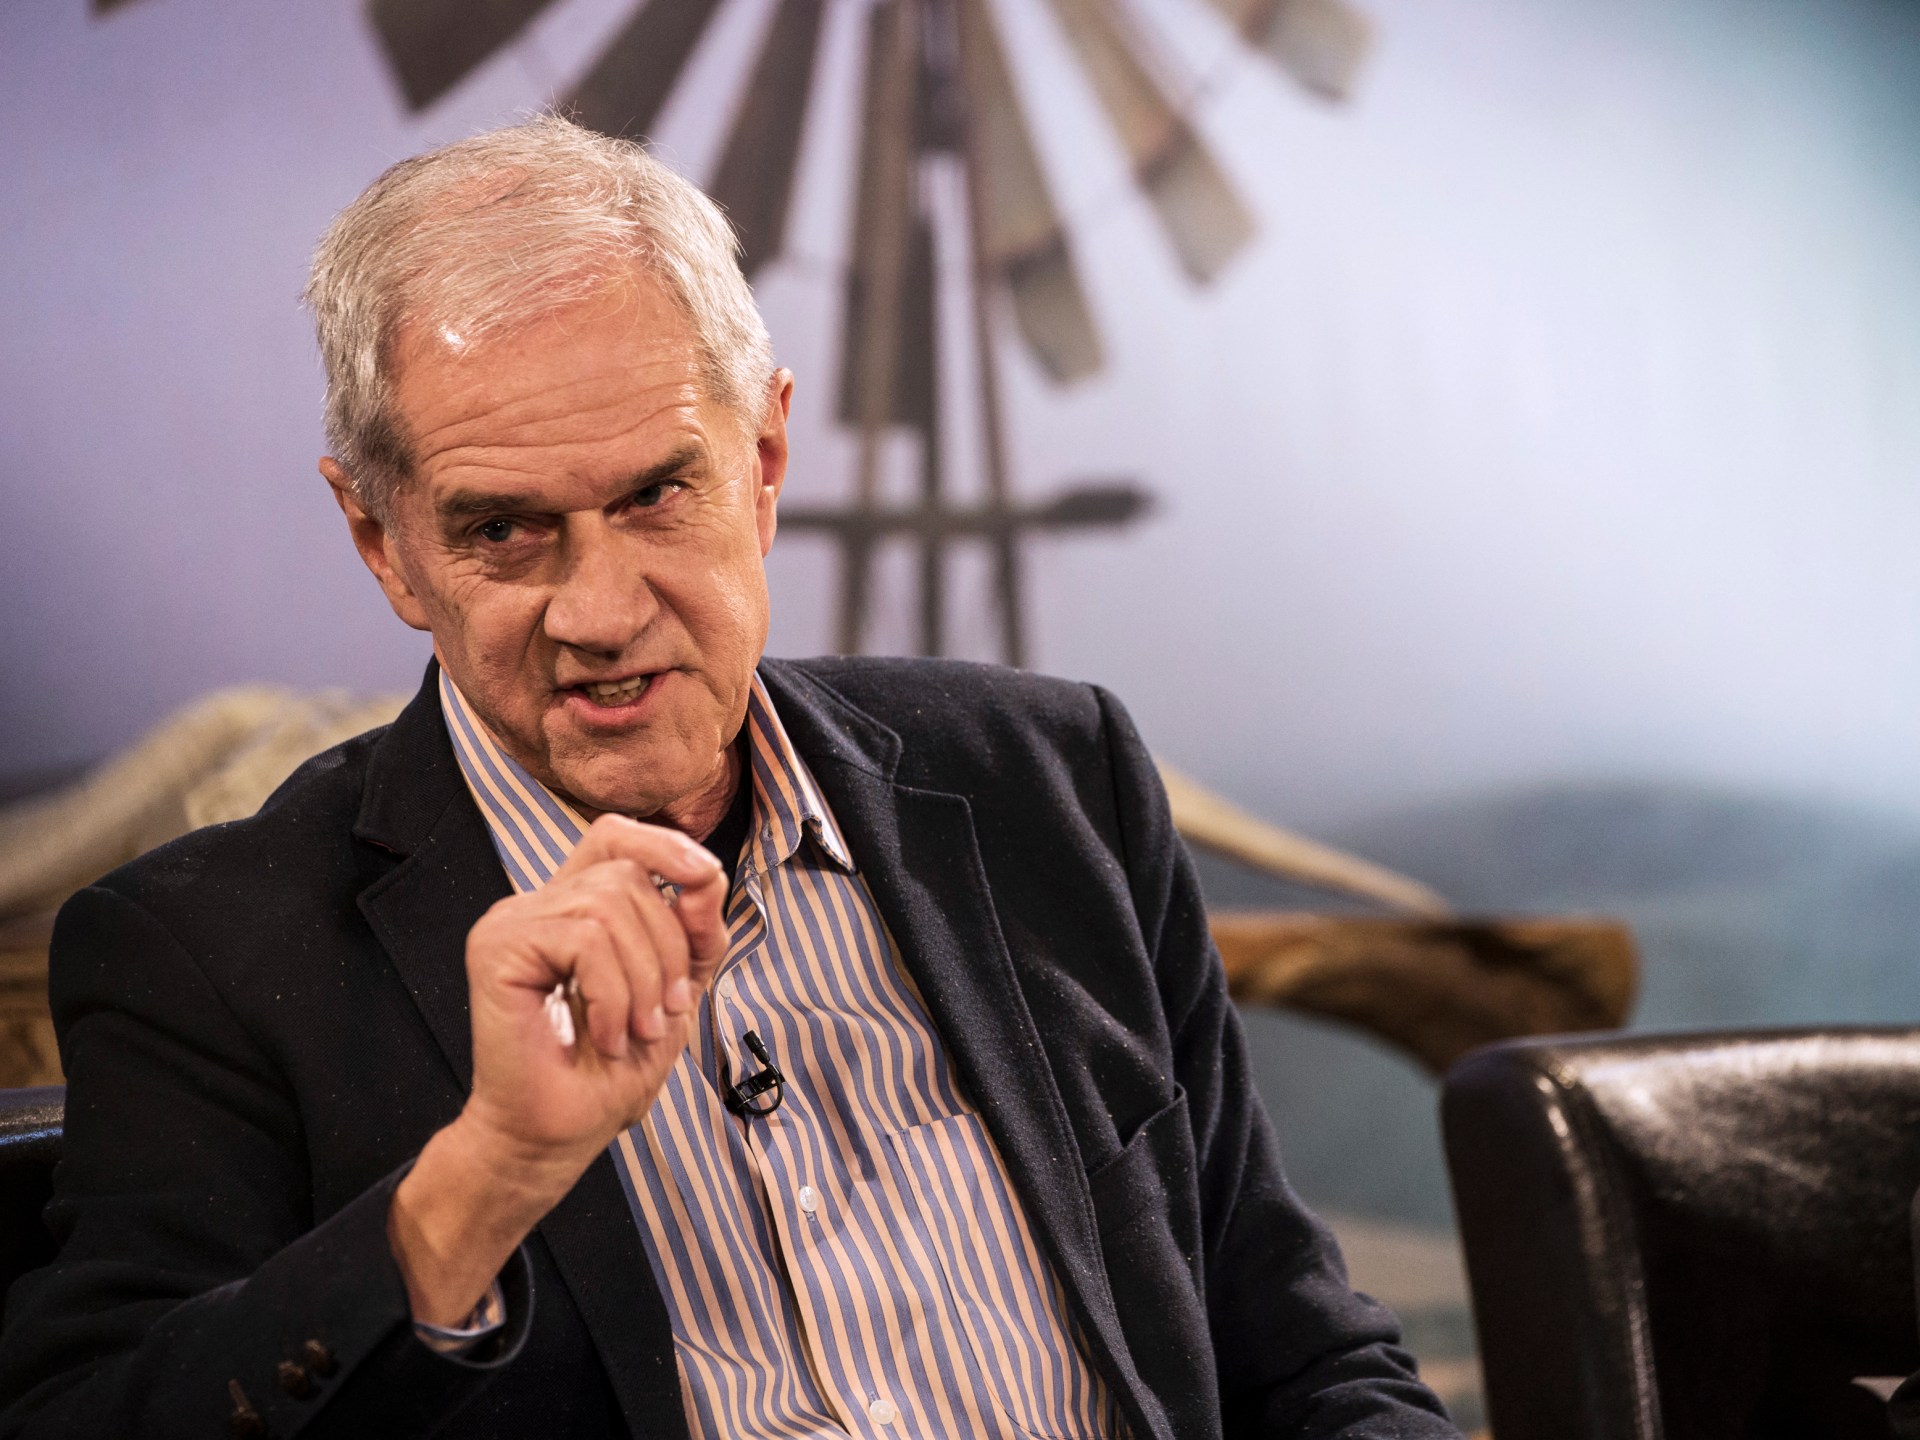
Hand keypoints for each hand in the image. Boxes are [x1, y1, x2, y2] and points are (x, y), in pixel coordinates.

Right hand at [460, 813, 729, 1169]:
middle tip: (661, 1014)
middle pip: (628, 873)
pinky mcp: (497, 947)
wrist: (557, 1134)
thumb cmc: (608, 1072)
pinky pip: (584, 939)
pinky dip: (611, 994)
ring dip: (642, 980)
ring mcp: (512, 921)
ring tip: (633, 1031)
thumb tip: (707, 878)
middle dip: (667, 946)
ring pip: (609, 904)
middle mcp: (538, 904)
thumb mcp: (676, 992)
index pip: (616, 836)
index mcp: (574, 905)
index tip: (706, 882)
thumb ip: (695, 934)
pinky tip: (605, 1035)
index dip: (666, 845)